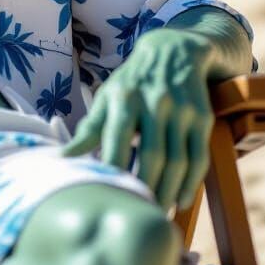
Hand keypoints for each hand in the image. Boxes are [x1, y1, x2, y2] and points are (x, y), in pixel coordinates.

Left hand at [63, 27, 214, 209]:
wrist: (172, 51)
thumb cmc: (131, 83)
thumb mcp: (107, 98)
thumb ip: (89, 130)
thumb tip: (63, 158)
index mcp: (124, 98)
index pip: (117, 140)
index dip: (114, 169)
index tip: (108, 195)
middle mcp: (154, 102)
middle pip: (151, 156)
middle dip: (144, 188)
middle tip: (135, 212)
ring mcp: (181, 110)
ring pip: (177, 161)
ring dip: (168, 192)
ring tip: (155, 212)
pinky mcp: (202, 117)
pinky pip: (199, 158)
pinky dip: (191, 184)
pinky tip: (180, 201)